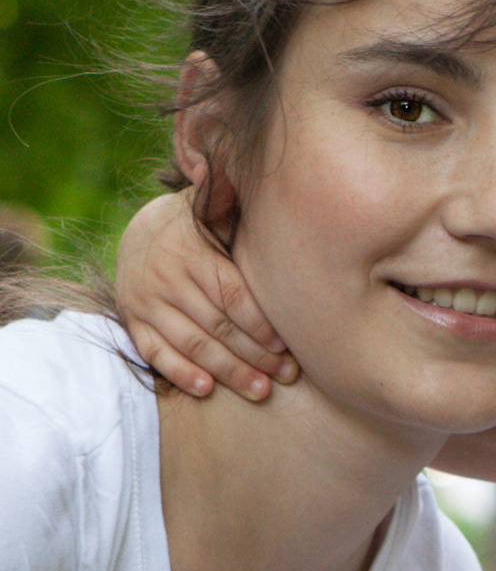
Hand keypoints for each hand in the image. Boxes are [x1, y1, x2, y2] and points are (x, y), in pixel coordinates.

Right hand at [115, 192, 297, 398]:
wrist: (144, 230)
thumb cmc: (204, 226)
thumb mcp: (217, 210)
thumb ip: (233, 203)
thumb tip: (247, 179)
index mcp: (193, 251)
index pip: (232, 295)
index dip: (260, 323)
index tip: (287, 346)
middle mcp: (166, 277)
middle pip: (217, 325)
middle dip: (254, 355)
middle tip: (286, 376)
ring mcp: (146, 301)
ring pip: (191, 343)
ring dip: (227, 371)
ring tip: (260, 390)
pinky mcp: (133, 320)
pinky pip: (154, 351)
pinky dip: (179, 371)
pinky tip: (206, 388)